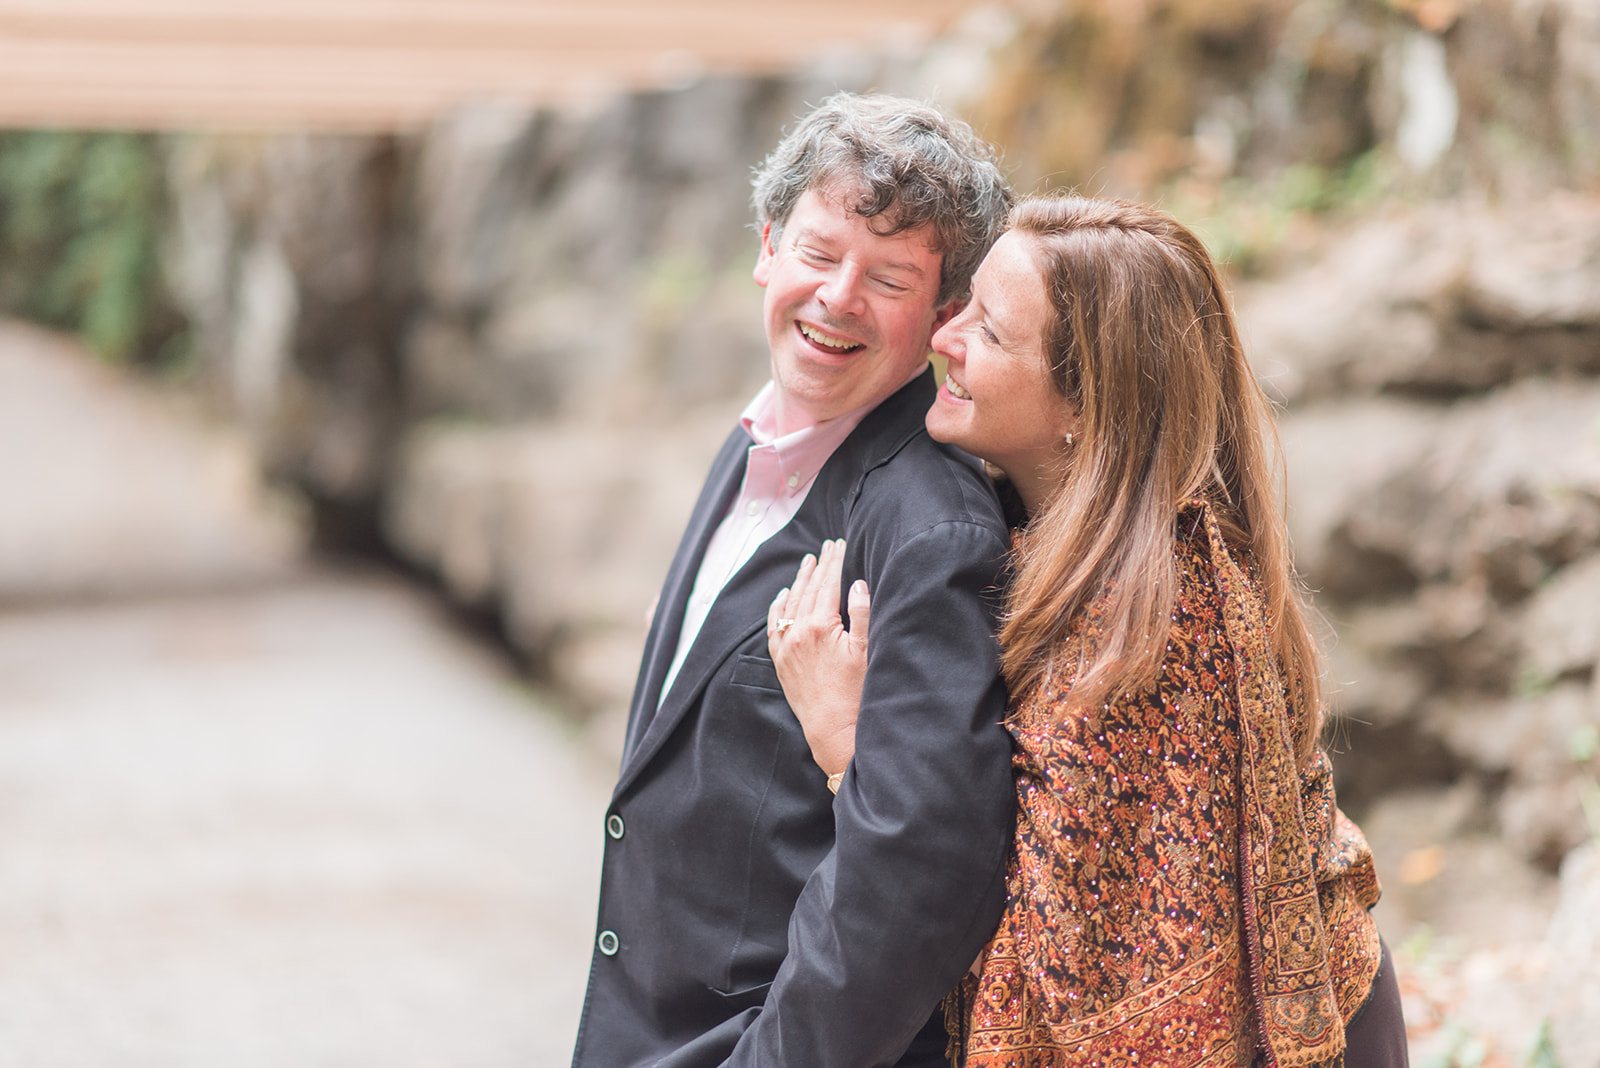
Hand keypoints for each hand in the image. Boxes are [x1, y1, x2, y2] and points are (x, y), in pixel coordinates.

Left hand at [767, 539, 871, 777]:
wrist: (834, 729)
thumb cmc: (855, 693)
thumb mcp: (866, 651)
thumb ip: (862, 613)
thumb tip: (857, 583)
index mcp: (820, 626)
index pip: (828, 584)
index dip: (835, 562)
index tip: (840, 544)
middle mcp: (798, 632)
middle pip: (808, 589)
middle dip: (819, 566)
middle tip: (826, 547)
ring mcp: (786, 647)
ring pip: (790, 604)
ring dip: (799, 581)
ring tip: (807, 562)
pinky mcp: (780, 661)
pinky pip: (774, 626)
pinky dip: (778, 607)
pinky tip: (782, 595)